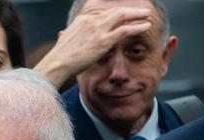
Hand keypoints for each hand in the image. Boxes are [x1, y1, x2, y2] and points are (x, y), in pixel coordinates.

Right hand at [33, 6, 153, 87]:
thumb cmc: (58, 58)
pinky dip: (137, 26)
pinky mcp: (103, 41)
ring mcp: (97, 30)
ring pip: (122, 16)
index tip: (123, 11)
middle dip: (130, 10)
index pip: (102, 11)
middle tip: (141, 11)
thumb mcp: (62, 40)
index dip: (114, 10)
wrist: (55, 65)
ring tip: (147, 15)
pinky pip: (125, 30)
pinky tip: (146, 26)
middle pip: (115, 11)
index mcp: (81, 20)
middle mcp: (90, 21)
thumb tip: (63, 34)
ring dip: (137, 14)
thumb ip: (67, 34)